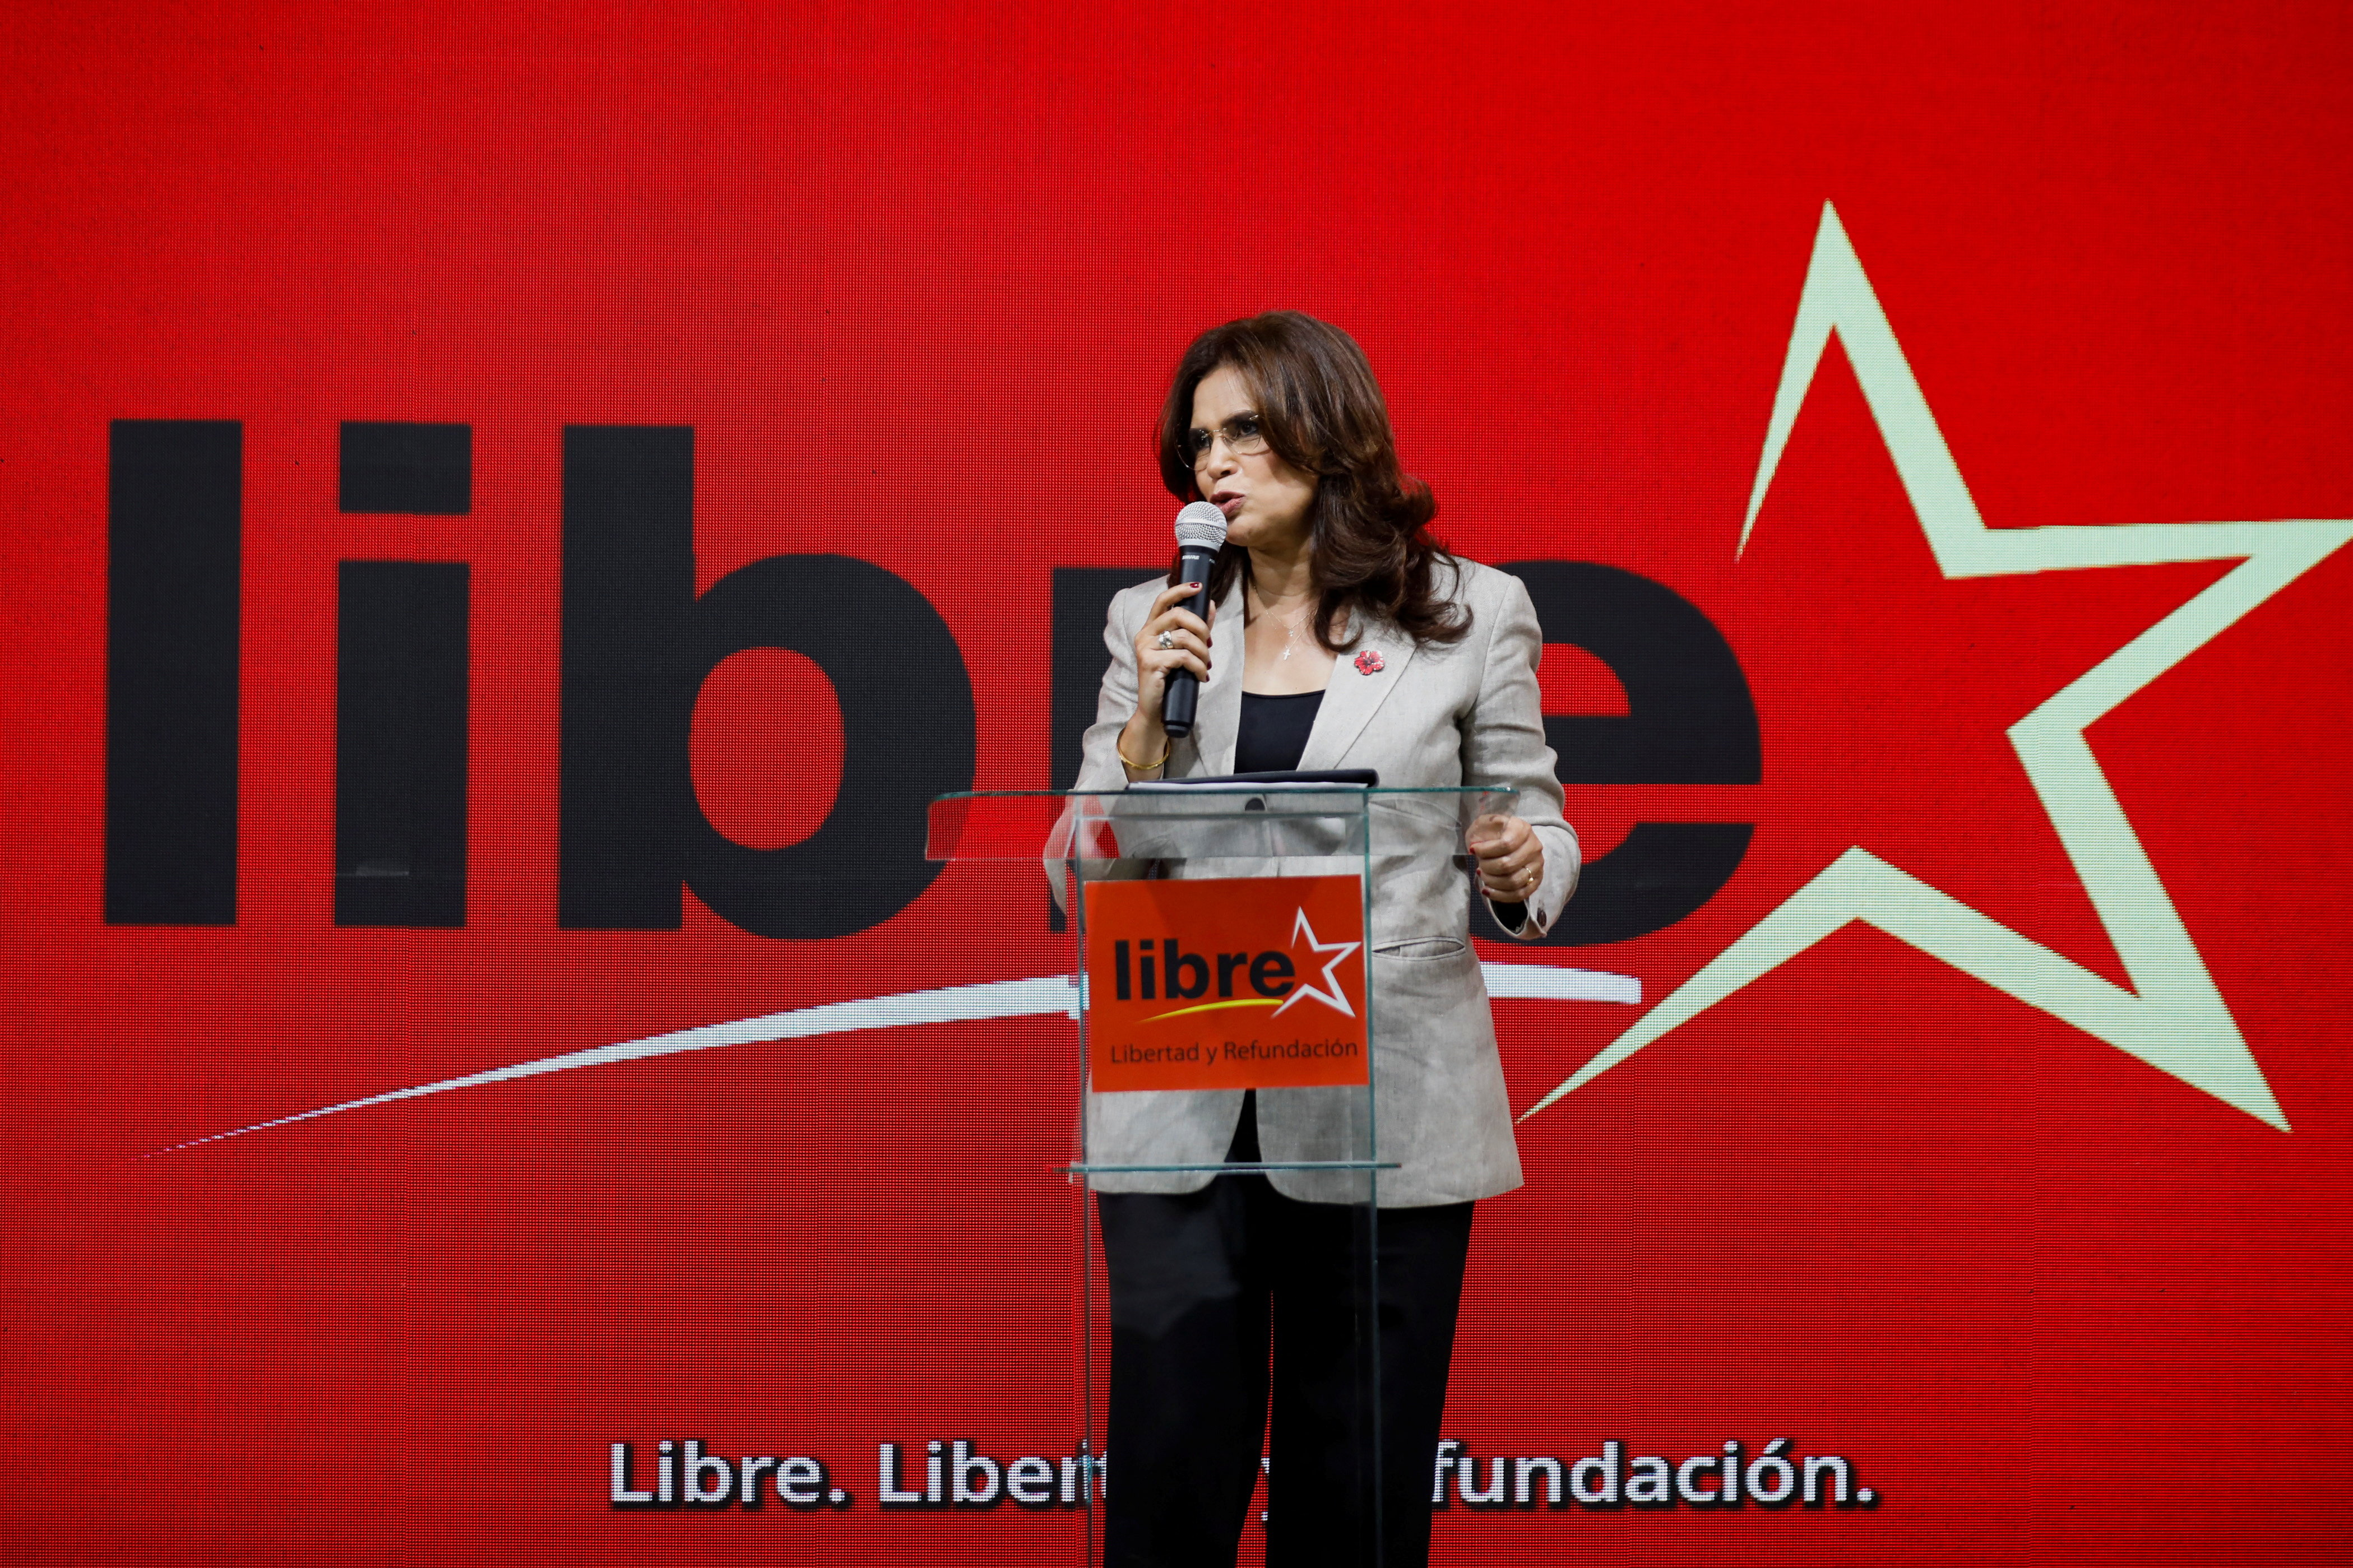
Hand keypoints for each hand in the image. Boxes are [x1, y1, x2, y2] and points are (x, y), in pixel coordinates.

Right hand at [1132, 579, 1214, 707]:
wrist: (1156, 710)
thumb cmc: (1171, 679)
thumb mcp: (1184, 651)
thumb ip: (1196, 628)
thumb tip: (1211, 604)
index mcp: (1150, 628)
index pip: (1163, 600)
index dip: (1180, 590)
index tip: (1199, 587)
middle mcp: (1144, 635)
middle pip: (1177, 615)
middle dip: (1201, 627)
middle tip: (1209, 643)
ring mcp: (1145, 649)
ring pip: (1184, 637)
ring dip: (1202, 651)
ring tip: (1206, 665)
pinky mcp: (1150, 663)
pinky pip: (1183, 657)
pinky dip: (1198, 666)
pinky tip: (1201, 676)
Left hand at [1467, 814, 1542, 903]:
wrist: (1504, 839)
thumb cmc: (1492, 832)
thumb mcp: (1486, 822)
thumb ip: (1483, 829)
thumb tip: (1477, 846)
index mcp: (1522, 829)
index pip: (1506, 844)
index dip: (1486, 850)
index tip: (1472, 850)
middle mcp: (1534, 847)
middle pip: (1508, 865)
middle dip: (1487, 867)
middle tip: (1479, 864)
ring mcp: (1537, 865)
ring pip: (1513, 882)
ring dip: (1492, 881)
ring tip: (1482, 874)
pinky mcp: (1536, 880)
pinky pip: (1519, 895)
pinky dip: (1500, 895)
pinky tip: (1487, 890)